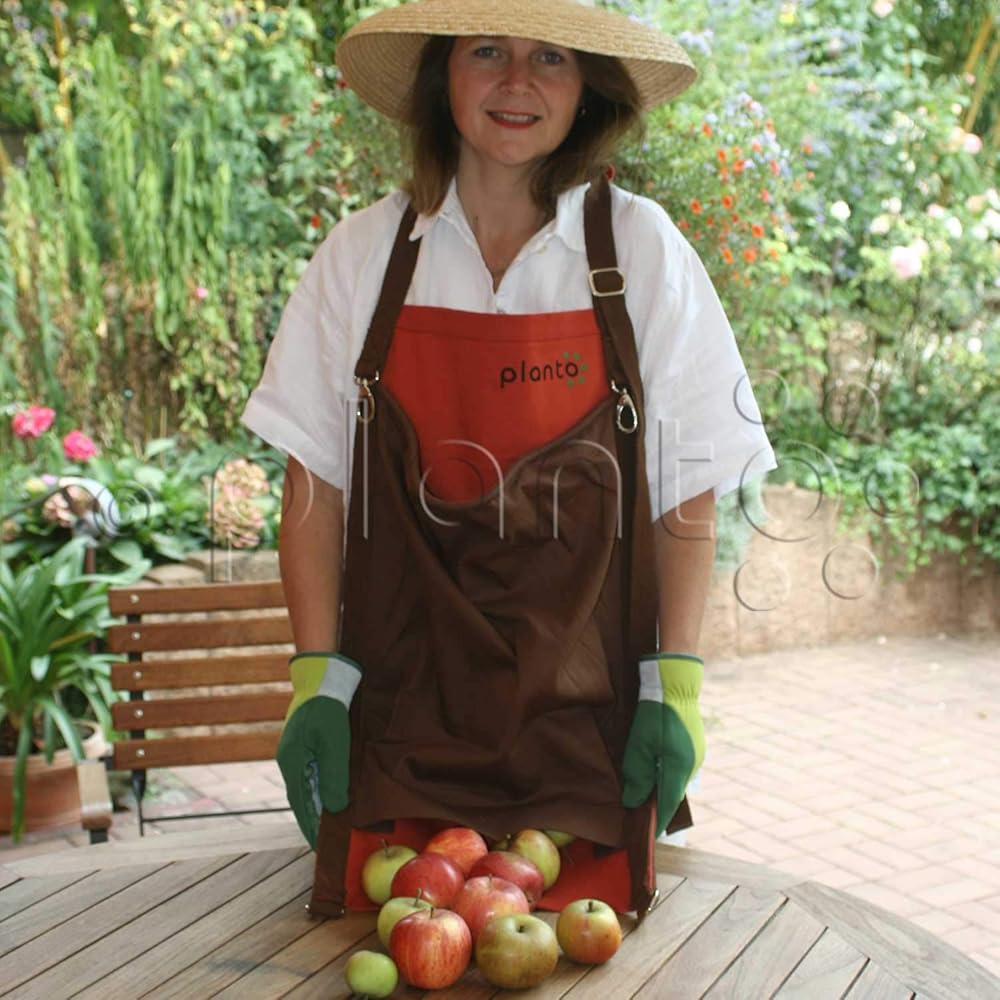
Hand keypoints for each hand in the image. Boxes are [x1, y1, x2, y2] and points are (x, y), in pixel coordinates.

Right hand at [277, 652, 361, 848]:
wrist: (323, 677)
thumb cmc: (328, 709)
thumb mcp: (334, 744)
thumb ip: (334, 776)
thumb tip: (336, 808)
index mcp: (292, 761)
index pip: (300, 801)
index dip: (308, 823)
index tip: (315, 844)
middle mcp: (290, 758)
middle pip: (301, 795)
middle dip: (311, 816)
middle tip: (321, 838)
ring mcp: (297, 749)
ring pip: (307, 783)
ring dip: (317, 801)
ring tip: (328, 821)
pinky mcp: (306, 741)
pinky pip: (312, 770)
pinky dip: (320, 784)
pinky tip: (330, 790)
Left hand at [621, 653, 704, 836]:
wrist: (675, 684)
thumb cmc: (655, 713)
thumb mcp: (639, 746)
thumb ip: (637, 776)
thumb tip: (634, 801)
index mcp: (679, 769)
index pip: (668, 805)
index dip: (657, 821)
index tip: (647, 834)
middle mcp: (692, 766)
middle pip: (673, 793)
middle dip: (658, 804)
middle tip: (640, 811)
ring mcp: (697, 755)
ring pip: (677, 780)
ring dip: (662, 786)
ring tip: (644, 789)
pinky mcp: (695, 745)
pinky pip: (680, 767)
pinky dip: (667, 773)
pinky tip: (655, 767)